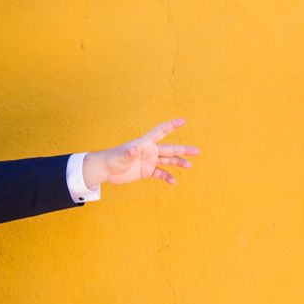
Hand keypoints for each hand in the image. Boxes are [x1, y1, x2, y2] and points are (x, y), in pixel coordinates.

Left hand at [82, 118, 198, 188]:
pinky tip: (174, 182)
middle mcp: (150, 151)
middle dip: (183, 149)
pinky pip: (160, 174)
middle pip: (170, 149)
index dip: (172, 126)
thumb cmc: (111, 159)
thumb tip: (134, 150)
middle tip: (197, 151)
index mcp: (145, 143)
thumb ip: (129, 153)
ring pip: (168, 161)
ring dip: (179, 162)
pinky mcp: (146, 171)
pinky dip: (167, 177)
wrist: (105, 170)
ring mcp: (149, 161)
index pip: (161, 131)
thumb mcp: (120, 156)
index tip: (184, 121)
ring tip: (189, 166)